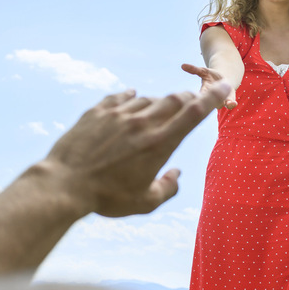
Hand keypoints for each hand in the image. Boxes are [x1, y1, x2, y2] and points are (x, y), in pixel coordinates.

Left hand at [46, 84, 229, 216]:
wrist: (64, 184)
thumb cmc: (106, 197)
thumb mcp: (144, 202)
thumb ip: (167, 188)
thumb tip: (176, 174)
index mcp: (158, 144)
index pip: (193, 113)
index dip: (212, 98)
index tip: (224, 87)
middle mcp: (141, 123)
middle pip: (174, 100)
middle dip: (188, 98)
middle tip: (191, 103)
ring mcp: (118, 114)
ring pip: (147, 99)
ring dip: (157, 104)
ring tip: (155, 115)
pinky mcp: (97, 112)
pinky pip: (120, 97)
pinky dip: (131, 97)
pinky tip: (132, 97)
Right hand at [181, 63, 236, 108]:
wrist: (224, 79)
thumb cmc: (211, 76)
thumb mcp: (203, 71)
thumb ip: (194, 69)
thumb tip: (182, 65)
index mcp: (204, 90)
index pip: (200, 95)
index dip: (199, 97)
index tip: (200, 97)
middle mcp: (212, 98)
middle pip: (210, 102)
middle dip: (211, 102)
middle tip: (213, 100)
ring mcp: (221, 100)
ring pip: (220, 105)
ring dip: (222, 102)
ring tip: (224, 101)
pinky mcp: (229, 100)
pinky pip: (230, 104)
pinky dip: (231, 104)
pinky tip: (233, 103)